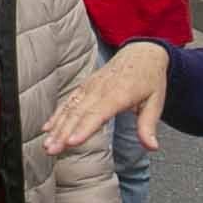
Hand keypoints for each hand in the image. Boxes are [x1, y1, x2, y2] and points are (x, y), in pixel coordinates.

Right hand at [43, 41, 168, 156]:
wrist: (142, 54)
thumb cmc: (149, 79)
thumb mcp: (156, 101)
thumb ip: (148, 125)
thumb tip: (152, 146)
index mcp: (119, 94)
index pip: (98, 113)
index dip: (84, 128)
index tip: (72, 142)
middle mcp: (100, 89)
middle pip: (78, 113)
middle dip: (63, 132)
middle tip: (51, 149)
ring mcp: (90, 87)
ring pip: (70, 108)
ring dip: (57, 126)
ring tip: (46, 143)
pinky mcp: (85, 86)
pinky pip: (68, 100)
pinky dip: (57, 114)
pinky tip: (47, 128)